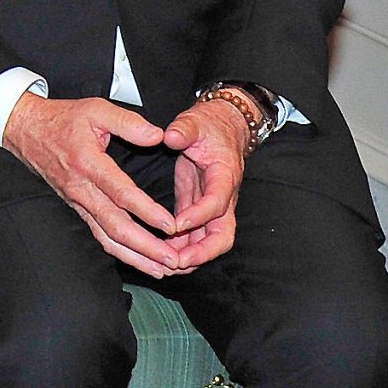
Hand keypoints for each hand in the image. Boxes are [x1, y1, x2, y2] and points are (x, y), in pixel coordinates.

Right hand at [1, 93, 182, 277]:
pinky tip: (138, 260)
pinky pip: (99, 235)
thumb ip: (128, 123)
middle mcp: (81, 188)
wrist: (25, 130)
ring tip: (161, 269)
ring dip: (135, 257)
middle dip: (146, 247)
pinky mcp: (76, 208)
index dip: (146, 211)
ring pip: (106, 237)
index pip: (120, 193)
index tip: (171, 224)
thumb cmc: (62, 119)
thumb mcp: (96, 108)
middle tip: (173, 260)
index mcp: (88, 162)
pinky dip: (120, 252)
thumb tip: (158, 136)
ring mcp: (77, 202)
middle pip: (115, 225)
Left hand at [159, 96, 249, 268]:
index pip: (216, 203)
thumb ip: (184, 129)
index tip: (177, 224)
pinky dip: (183, 246)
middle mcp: (222, 196)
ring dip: (192, 255)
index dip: (199, 216)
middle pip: (222, 235)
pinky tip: (163, 254)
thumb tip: (171, 136)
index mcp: (224, 176)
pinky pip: (195, 233)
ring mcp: (211, 204)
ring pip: (210, 240)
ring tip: (167, 266)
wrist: (221, 126)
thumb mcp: (196, 121)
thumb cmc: (209, 125)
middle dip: (202, 252)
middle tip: (177, 261)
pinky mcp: (197, 205)